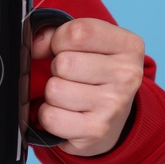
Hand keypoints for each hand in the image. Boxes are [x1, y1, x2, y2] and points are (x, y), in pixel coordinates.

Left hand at [30, 17, 143, 156]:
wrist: (114, 118)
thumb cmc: (95, 73)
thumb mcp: (88, 44)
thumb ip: (57, 33)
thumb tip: (35, 45)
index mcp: (128, 45)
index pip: (78, 33)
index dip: (59, 40)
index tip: (64, 48)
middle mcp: (127, 75)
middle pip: (64, 63)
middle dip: (56, 69)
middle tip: (71, 76)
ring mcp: (114, 105)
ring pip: (54, 90)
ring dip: (53, 93)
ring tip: (70, 95)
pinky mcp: (97, 131)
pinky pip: (50, 117)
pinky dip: (49, 115)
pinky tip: (66, 113)